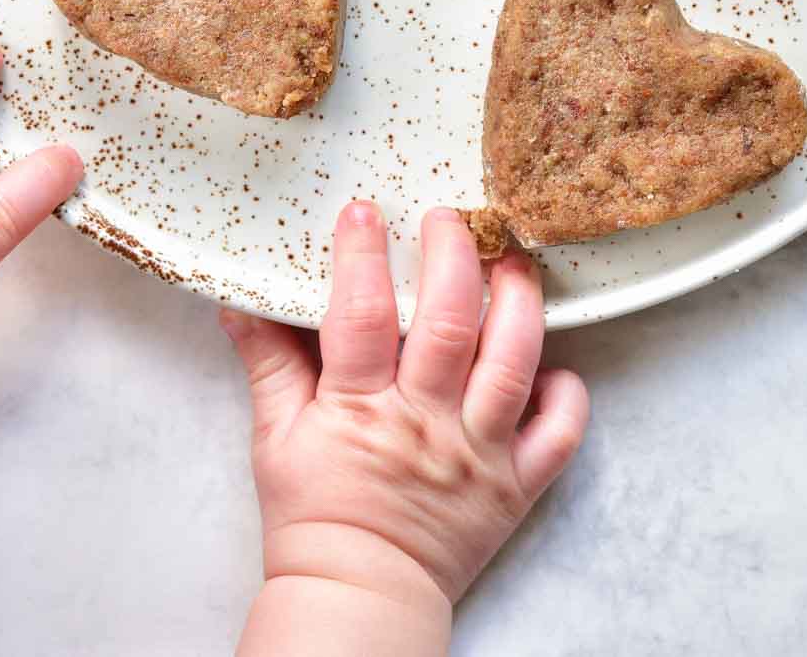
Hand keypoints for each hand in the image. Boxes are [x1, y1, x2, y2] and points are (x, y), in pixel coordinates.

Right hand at [226, 202, 588, 656]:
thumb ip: (268, 363)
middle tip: (450, 218)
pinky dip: (567, 394)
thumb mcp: (275, 437)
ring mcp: (478, 455)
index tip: (364, 208)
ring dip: (520, 304)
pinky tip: (555, 363)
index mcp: (362, 409)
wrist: (357, 599)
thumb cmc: (314, 517)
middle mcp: (427, 424)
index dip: (363, 255)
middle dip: (455, 257)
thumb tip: (239, 302)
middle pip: (452, 324)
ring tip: (514, 264)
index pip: (363, 315)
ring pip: (513, 364)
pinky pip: (558, 435)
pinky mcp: (516, 486)